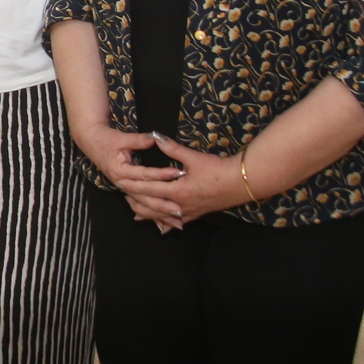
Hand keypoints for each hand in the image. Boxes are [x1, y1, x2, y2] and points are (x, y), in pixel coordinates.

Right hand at [73, 122, 184, 228]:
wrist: (91, 142)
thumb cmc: (106, 139)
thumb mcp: (122, 138)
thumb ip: (139, 140)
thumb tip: (156, 138)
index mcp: (120, 171)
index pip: (144, 175)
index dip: (162, 174)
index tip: (178, 174)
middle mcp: (121, 183)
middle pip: (143, 197)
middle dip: (162, 205)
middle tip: (179, 211)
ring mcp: (123, 187)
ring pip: (142, 204)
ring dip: (158, 214)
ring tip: (174, 222)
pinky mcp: (126, 188)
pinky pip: (139, 203)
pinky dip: (150, 213)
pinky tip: (162, 223)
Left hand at [126, 133, 256, 224]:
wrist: (243, 183)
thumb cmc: (218, 169)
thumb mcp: (194, 157)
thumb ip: (172, 149)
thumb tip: (156, 136)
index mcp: (178, 190)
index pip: (149, 189)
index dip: (133, 186)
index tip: (120, 183)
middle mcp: (180, 205)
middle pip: (152, 206)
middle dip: (136, 202)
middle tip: (123, 197)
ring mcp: (189, 212)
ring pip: (163, 217)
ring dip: (148, 214)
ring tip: (135, 213)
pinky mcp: (198, 214)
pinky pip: (178, 221)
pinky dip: (167, 223)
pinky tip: (162, 227)